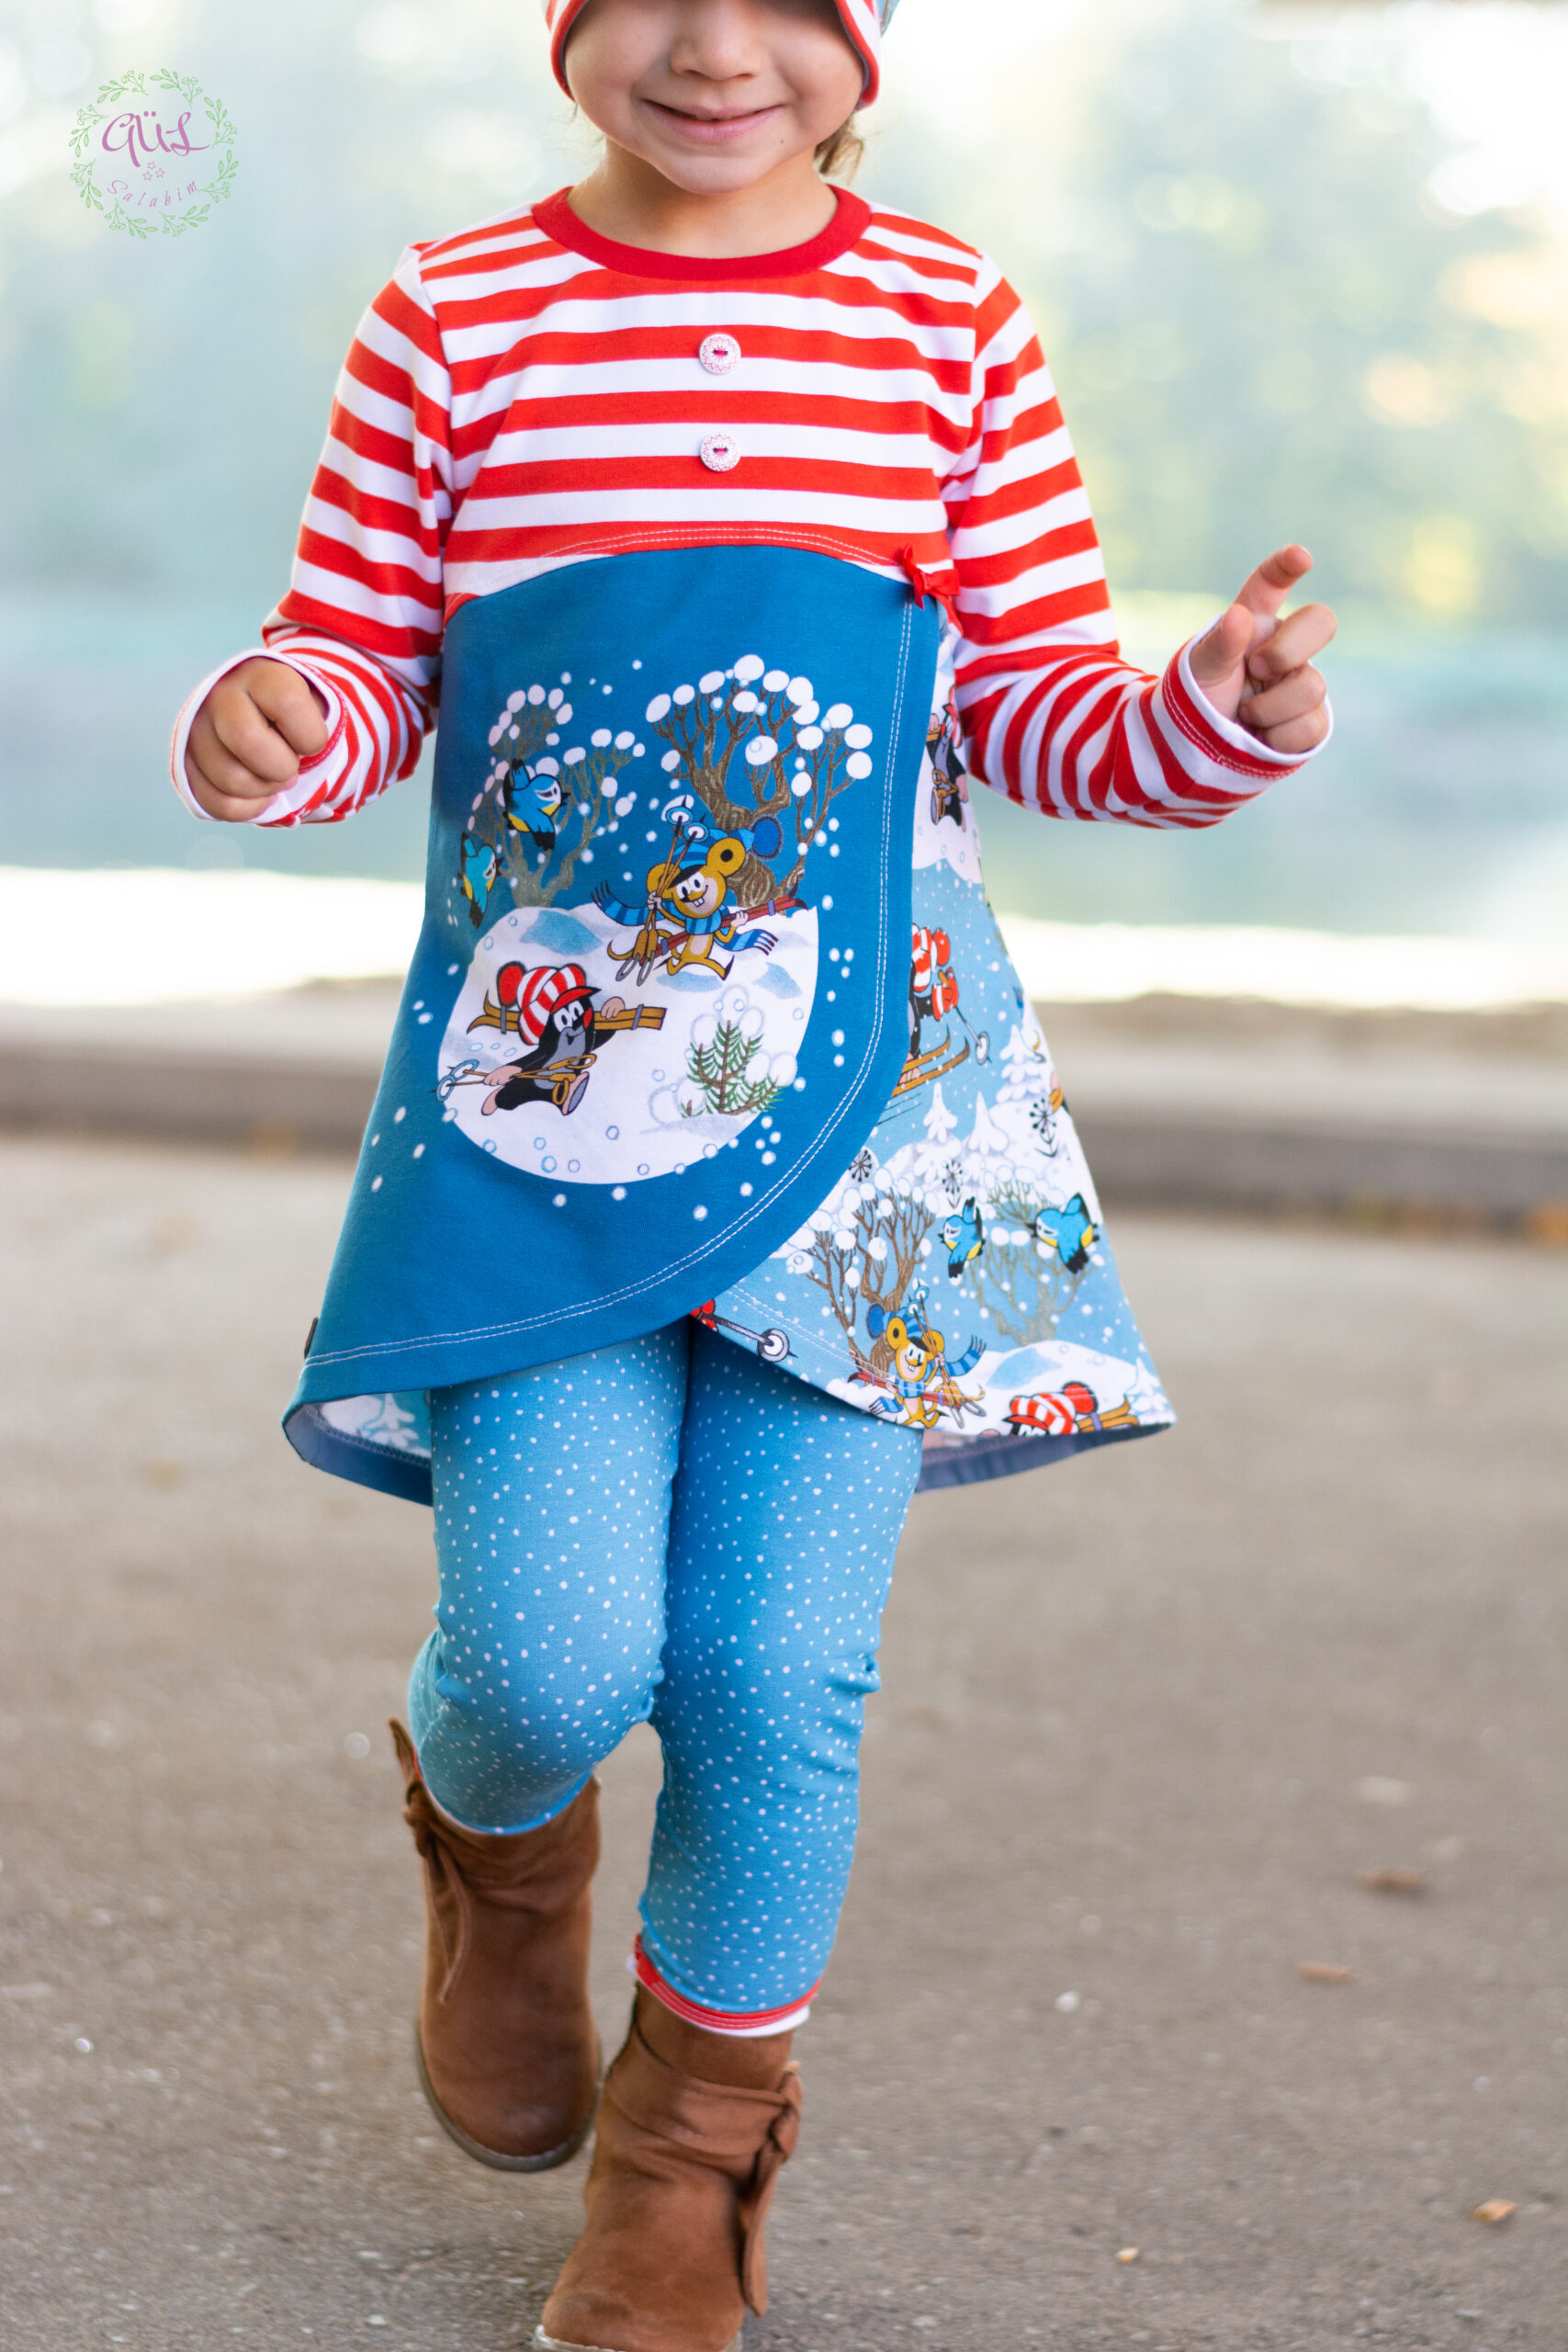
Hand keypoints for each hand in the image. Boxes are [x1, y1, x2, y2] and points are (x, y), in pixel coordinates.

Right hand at [184, 657, 328, 819]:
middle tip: (289, 765)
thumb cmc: (296, 718)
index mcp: (260, 675)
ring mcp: (196, 729)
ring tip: (272, 777)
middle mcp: (220, 695)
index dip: (311, 736)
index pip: (288, 703)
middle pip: (249, 742)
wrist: (263, 715)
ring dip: (265, 791)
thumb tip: (289, 779)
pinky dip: (248, 809)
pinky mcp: (185, 763)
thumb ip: (314, 735)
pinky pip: (217, 803)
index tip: (311, 740)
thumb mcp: (315, 711)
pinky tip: (260, 796)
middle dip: (282, 767)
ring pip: (231, 779)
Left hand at [1187, 545, 1334, 755]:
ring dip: (1268, 708)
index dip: (1285, 566)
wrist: (1200, 753)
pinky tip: (1260, 737)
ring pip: (1312, 686)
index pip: (1270, 584)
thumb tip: (1241, 617)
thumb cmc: (1197, 702)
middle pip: (1322, 621)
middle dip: (1289, 649)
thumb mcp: (1198, 673)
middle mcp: (1285, 647)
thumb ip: (1219, 645)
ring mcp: (1302, 683)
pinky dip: (1278, 737)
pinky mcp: (1312, 721)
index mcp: (1254, 623)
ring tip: (1243, 714)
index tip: (1301, 557)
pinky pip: (1312, 726)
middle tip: (1256, 669)